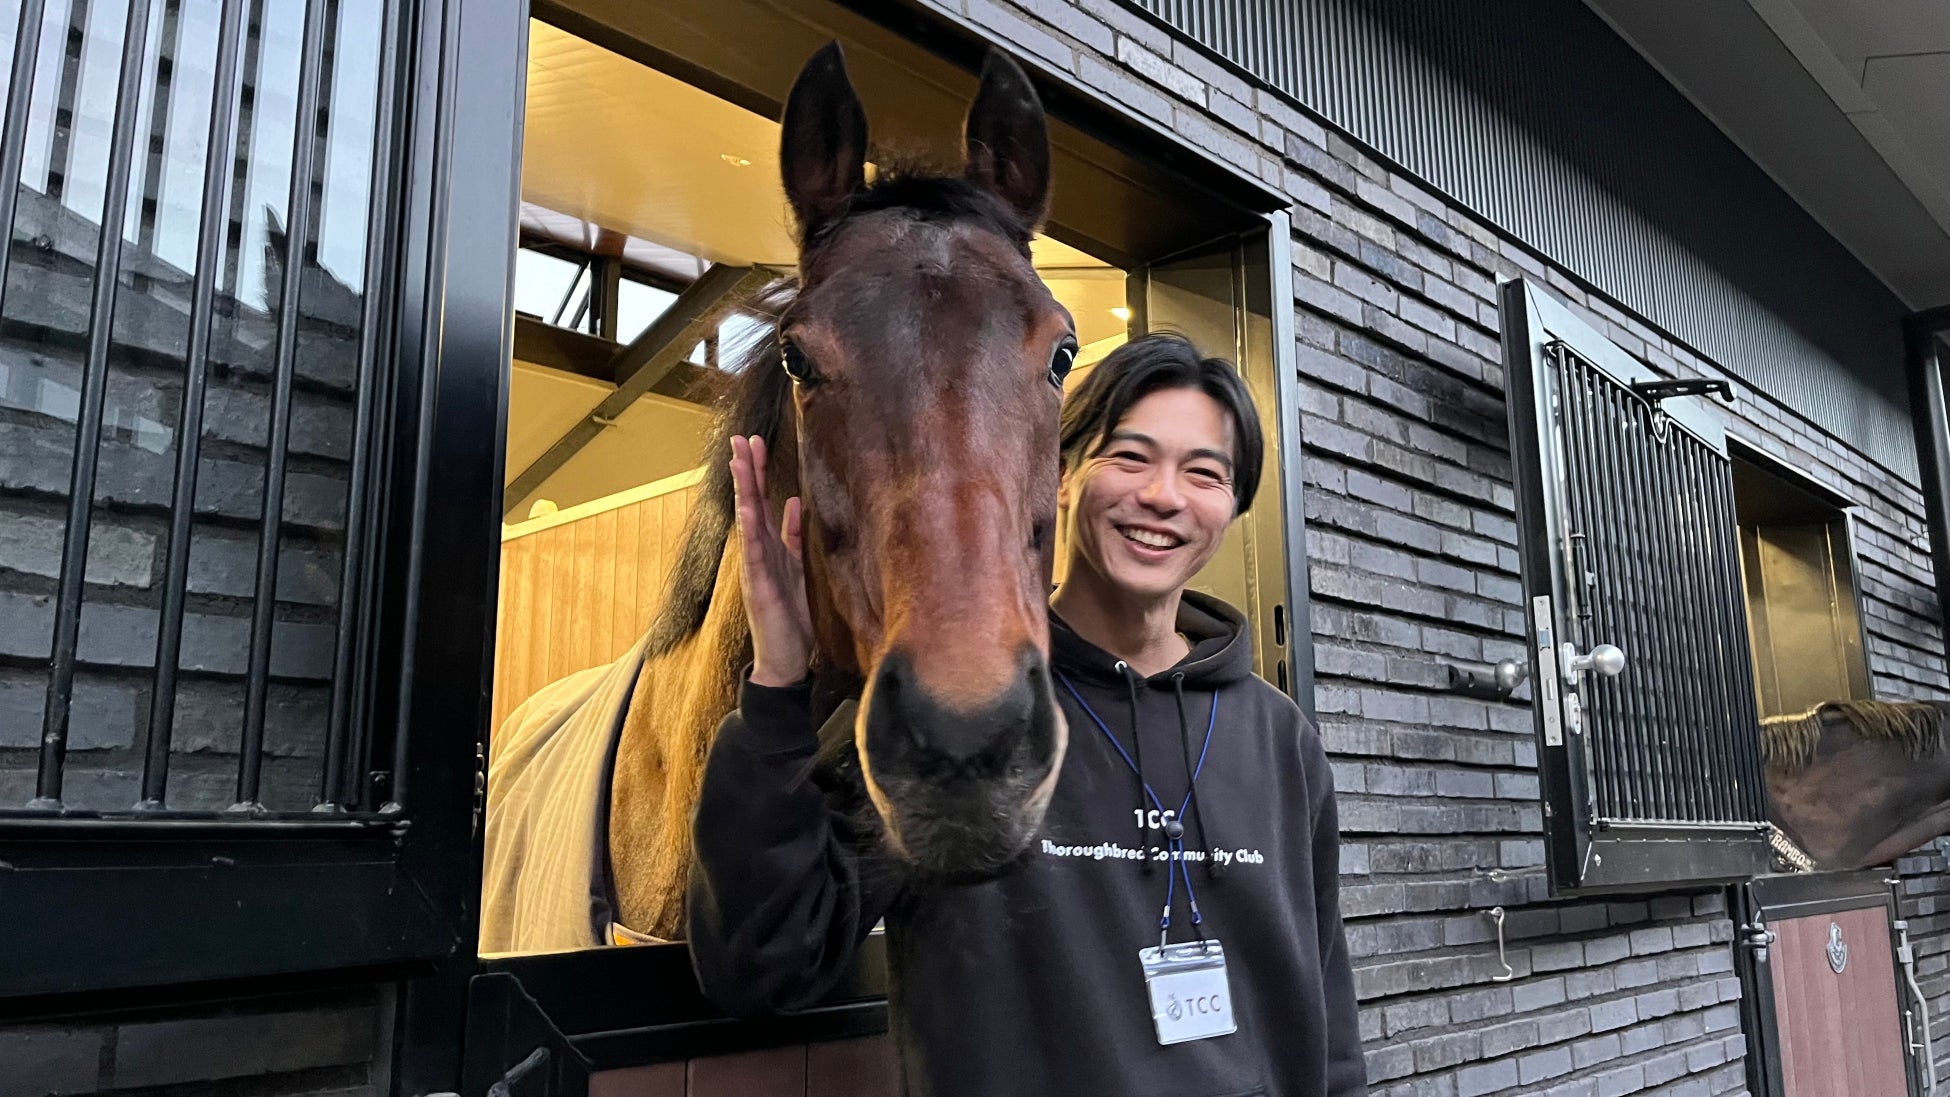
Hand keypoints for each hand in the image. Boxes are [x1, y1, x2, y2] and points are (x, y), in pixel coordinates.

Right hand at [729, 435, 812, 687]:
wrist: (787, 660)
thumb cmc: (795, 617)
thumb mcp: (801, 569)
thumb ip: (795, 537)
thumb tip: (795, 502)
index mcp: (772, 547)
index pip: (763, 501)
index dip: (759, 472)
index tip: (756, 442)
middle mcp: (759, 552)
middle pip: (751, 503)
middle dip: (747, 470)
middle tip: (742, 438)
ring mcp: (755, 567)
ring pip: (747, 521)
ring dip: (744, 490)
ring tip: (739, 461)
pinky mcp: (758, 585)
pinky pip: (753, 553)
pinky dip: (749, 530)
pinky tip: (747, 509)